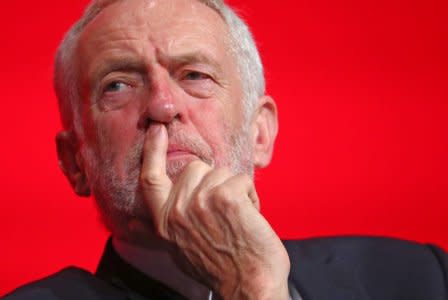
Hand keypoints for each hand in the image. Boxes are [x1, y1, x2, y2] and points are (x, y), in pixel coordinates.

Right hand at [139, 124, 289, 299]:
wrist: (249, 286)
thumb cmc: (220, 267)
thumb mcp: (179, 249)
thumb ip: (164, 227)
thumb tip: (138, 221)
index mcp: (165, 222)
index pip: (150, 179)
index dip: (152, 151)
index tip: (156, 130)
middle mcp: (178, 210)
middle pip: (196, 168)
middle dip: (213, 182)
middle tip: (223, 210)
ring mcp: (200, 201)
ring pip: (221, 172)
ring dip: (234, 192)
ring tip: (237, 219)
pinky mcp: (225, 198)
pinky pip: (241, 180)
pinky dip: (251, 197)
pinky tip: (250, 219)